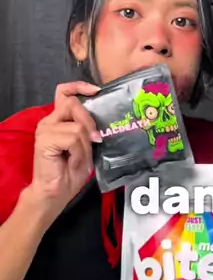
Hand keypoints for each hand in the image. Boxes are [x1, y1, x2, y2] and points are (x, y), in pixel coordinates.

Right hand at [27, 81, 100, 221]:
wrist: (55, 192)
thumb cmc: (70, 171)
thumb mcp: (85, 147)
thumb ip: (88, 130)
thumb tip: (100, 121)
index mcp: (58, 120)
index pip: (64, 92)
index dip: (79, 86)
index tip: (97, 90)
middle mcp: (49, 121)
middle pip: (74, 104)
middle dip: (90, 123)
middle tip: (96, 140)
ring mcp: (45, 129)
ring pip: (77, 125)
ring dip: (85, 144)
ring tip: (80, 157)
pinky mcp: (45, 139)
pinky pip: (73, 138)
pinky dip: (79, 152)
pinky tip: (73, 161)